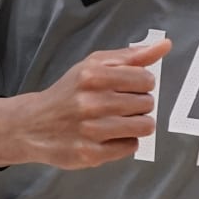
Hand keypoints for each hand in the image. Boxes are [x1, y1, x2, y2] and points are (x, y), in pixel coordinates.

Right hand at [0, 38, 170, 168]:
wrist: (33, 124)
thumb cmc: (70, 92)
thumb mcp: (94, 65)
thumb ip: (132, 56)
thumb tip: (165, 45)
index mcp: (93, 75)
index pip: (146, 79)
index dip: (143, 84)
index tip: (131, 87)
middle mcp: (91, 102)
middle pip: (147, 103)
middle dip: (139, 104)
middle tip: (121, 105)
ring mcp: (91, 130)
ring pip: (144, 126)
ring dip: (136, 124)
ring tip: (119, 121)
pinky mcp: (90, 154)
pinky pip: (130, 147)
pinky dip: (124, 141)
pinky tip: (109, 136)